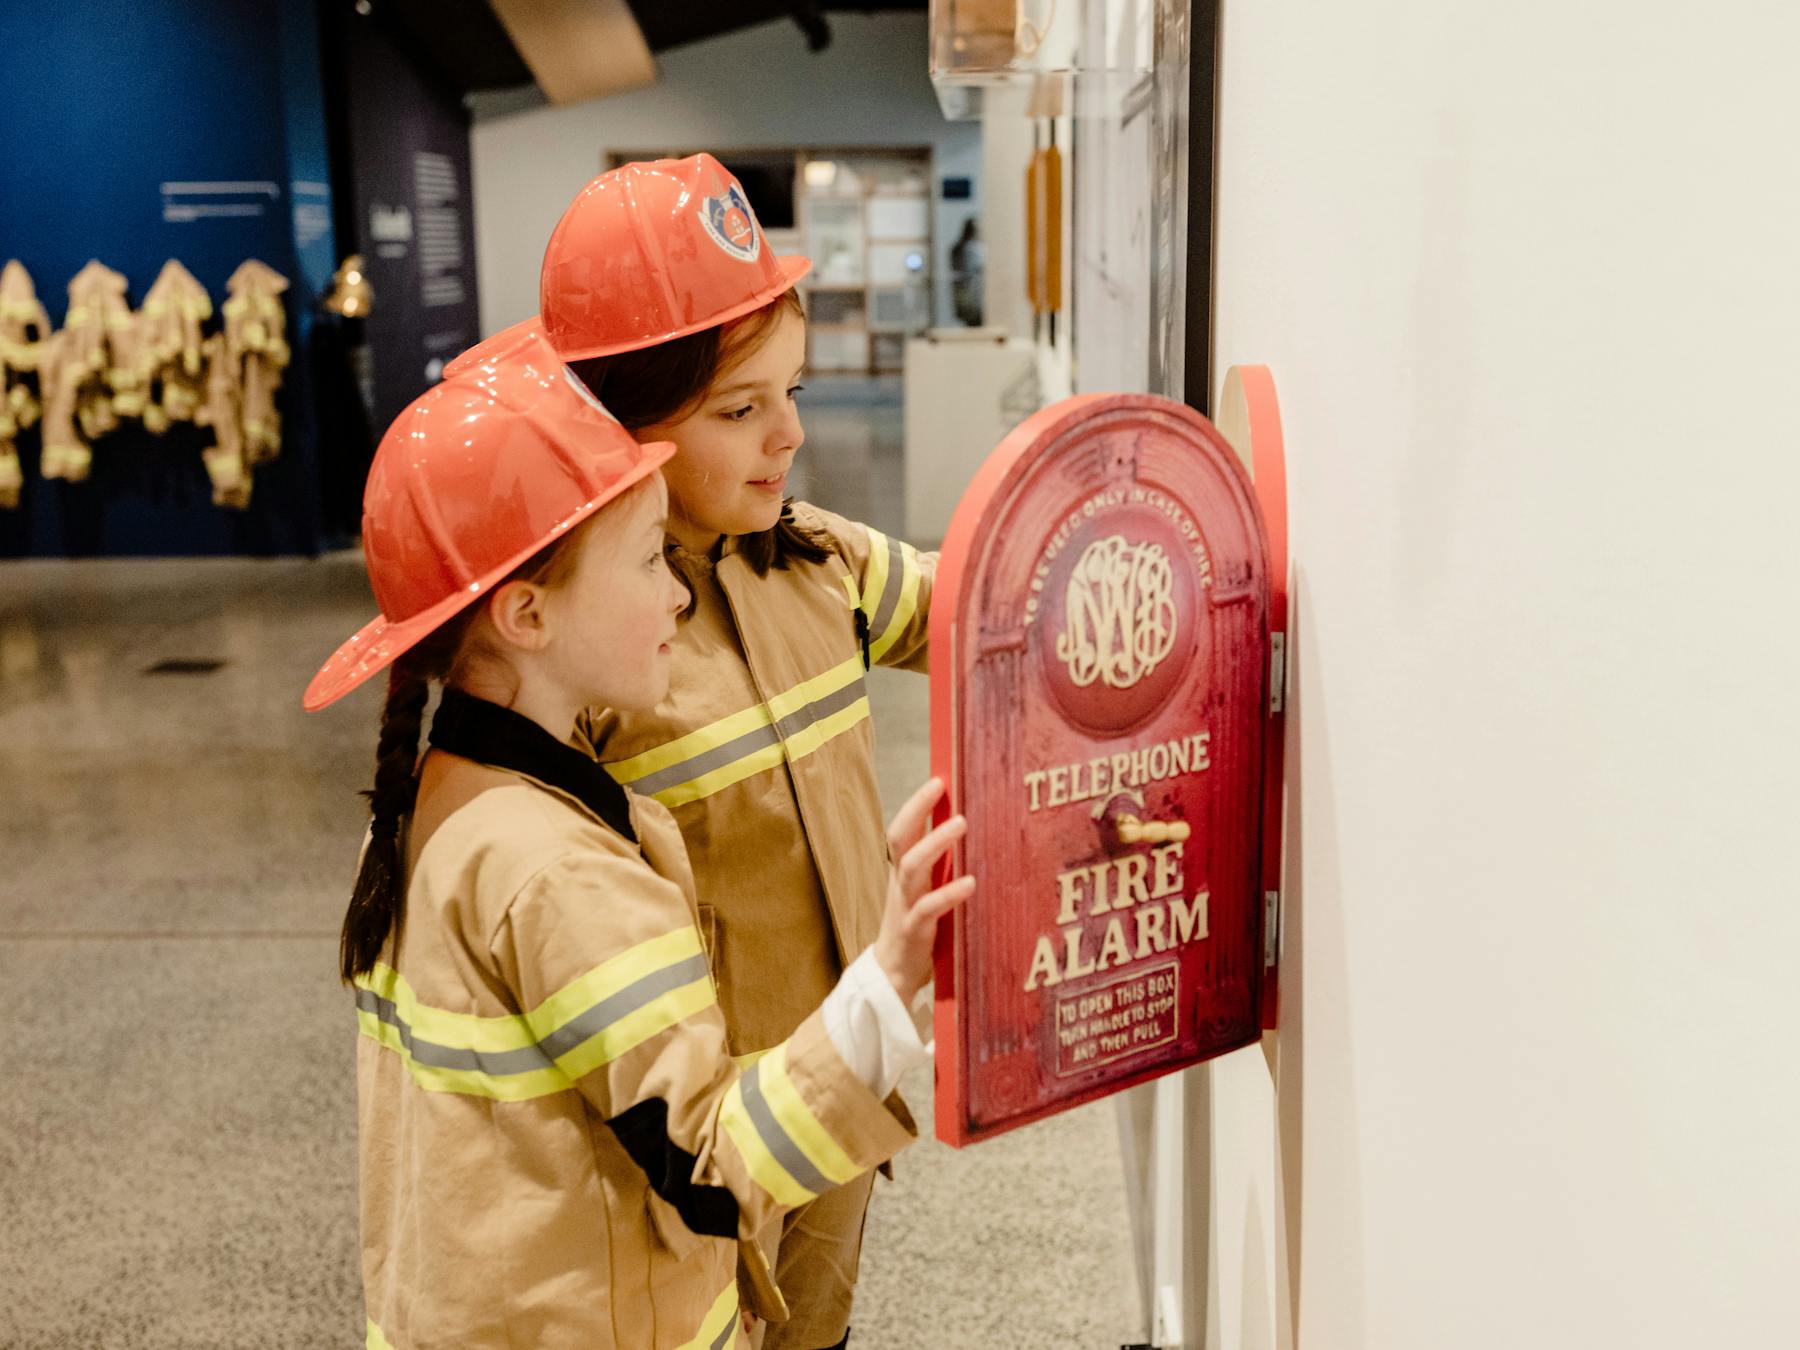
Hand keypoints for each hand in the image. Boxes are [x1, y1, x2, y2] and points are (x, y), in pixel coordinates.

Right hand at [872, 778, 974, 1006]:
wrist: (894, 975)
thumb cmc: (918, 928)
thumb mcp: (926, 892)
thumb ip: (941, 868)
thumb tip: (970, 838)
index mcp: (903, 873)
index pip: (903, 830)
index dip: (917, 804)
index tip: (938, 780)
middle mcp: (901, 884)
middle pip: (900, 839)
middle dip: (917, 809)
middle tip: (941, 787)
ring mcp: (905, 906)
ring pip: (913, 867)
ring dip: (936, 842)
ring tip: (960, 824)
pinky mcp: (914, 931)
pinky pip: (929, 908)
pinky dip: (949, 893)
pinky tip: (970, 883)